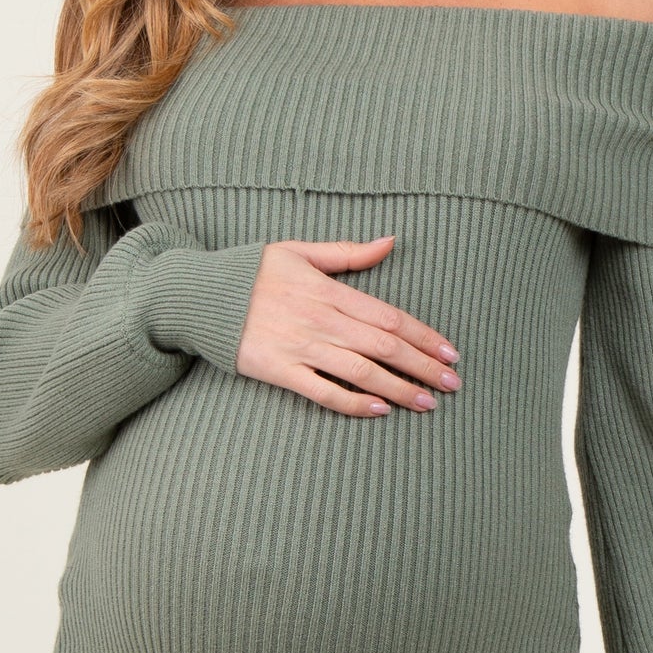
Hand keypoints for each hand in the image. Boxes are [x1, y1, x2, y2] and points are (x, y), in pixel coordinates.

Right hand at [234, 233, 462, 416]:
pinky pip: (323, 392)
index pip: (389, 315)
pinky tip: (379, 410)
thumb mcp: (299, 252)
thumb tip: (390, 241)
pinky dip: (353, 402)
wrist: (200, 296)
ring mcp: (301, 347)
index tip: (450, 352)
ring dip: (399, 389)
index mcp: (329, 290)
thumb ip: (347, 253)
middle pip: (384, 345)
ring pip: (362, 371)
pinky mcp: (280, 371)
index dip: (424, 335)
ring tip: (428, 403)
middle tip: (453, 384)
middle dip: (423, 366)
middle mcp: (320, 319)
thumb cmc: (251, 272)